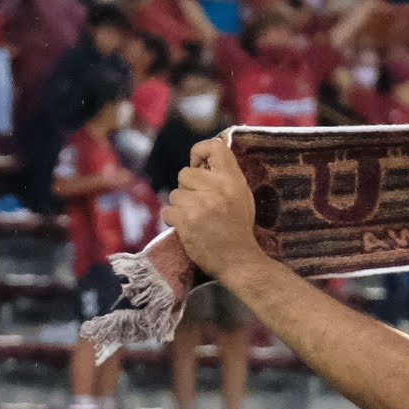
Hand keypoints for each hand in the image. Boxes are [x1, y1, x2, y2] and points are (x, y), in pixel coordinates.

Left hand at [166, 135, 265, 275]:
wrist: (239, 261)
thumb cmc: (239, 229)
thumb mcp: (241, 197)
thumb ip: (224, 178)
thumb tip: (201, 163)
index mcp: (233, 180)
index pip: (215, 147)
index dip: (200, 151)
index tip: (198, 164)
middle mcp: (218, 188)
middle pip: (185, 174)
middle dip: (187, 189)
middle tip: (199, 205)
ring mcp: (201, 205)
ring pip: (174, 194)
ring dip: (180, 207)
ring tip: (196, 220)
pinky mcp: (187, 221)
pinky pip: (167, 212)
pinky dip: (173, 220)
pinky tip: (187, 228)